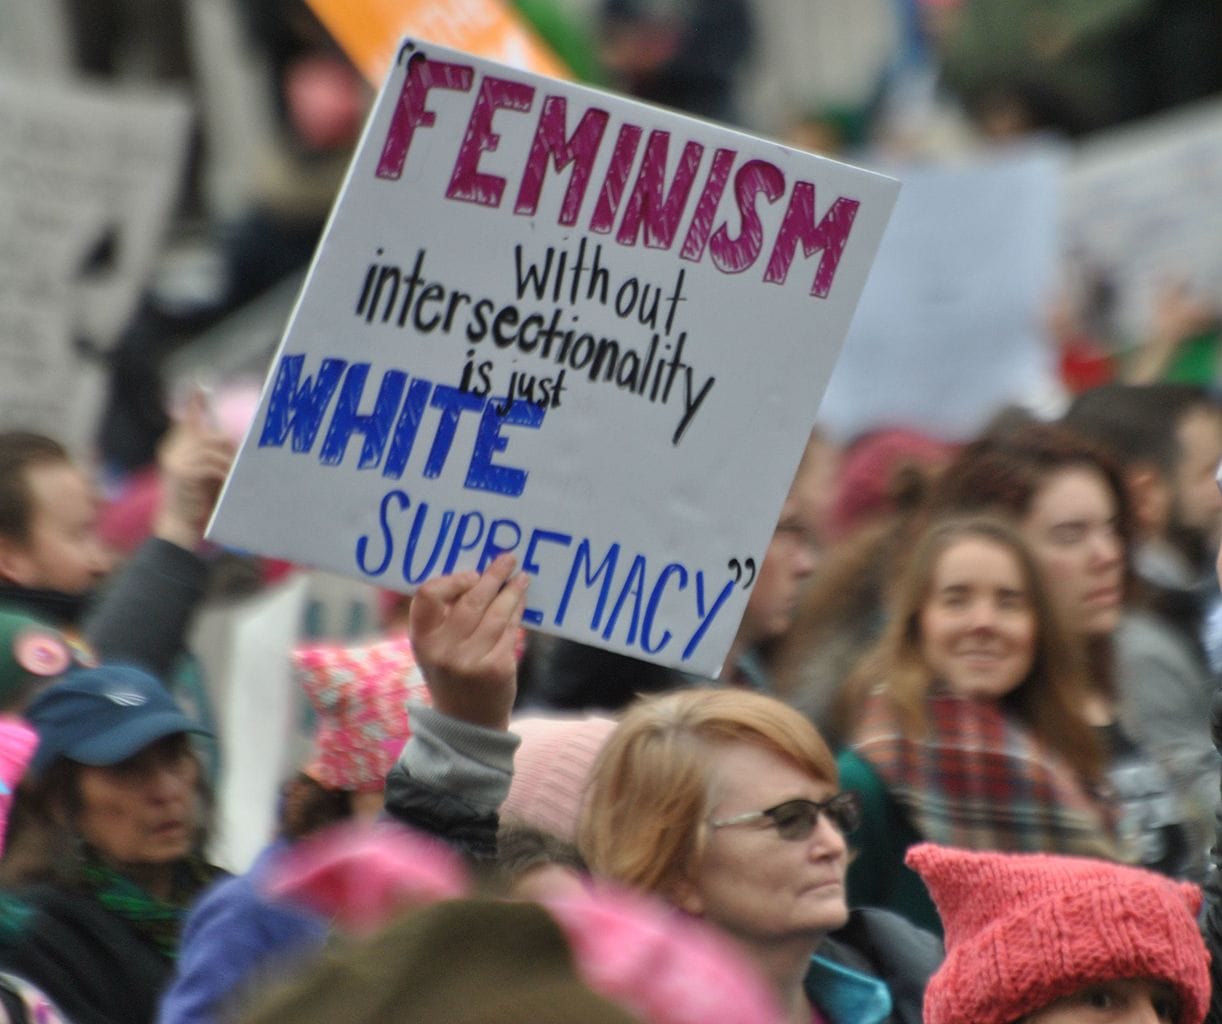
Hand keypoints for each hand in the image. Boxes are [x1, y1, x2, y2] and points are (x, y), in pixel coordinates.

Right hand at [154, 390, 236, 549]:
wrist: (179, 527)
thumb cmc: (197, 503)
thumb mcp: (206, 476)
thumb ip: (213, 458)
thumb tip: (234, 445)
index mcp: (178, 449)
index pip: (186, 419)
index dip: (194, 402)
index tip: (199, 384)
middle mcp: (173, 451)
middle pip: (210, 435)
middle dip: (229, 448)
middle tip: (241, 462)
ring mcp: (175, 461)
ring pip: (214, 449)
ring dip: (229, 463)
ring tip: (234, 478)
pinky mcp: (182, 472)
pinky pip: (211, 464)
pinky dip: (224, 472)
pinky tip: (227, 482)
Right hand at [408, 553, 527, 730]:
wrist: (467, 724)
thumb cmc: (452, 676)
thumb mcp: (436, 649)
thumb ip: (447, 617)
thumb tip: (480, 574)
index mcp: (422, 640)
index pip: (427, 595)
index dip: (452, 580)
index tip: (472, 574)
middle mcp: (443, 651)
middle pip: (470, 600)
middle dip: (492, 576)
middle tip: (509, 559)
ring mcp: (470, 661)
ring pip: (496, 614)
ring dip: (512, 592)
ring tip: (523, 578)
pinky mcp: (496, 669)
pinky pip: (510, 631)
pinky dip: (517, 614)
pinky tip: (521, 603)